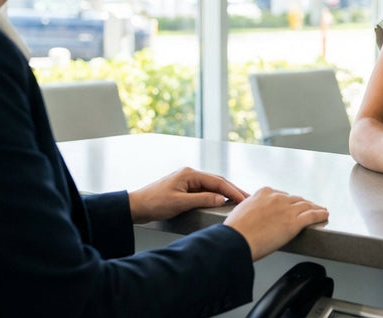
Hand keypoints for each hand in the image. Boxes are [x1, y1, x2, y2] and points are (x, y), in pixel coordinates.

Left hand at [128, 167, 248, 223]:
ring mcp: (187, 181)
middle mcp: (190, 174)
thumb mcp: (180, 203)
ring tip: (238, 200)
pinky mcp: (184, 188)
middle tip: (247, 198)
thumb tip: (221, 198)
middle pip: (217, 181)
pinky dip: (215, 195)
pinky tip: (222, 201)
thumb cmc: (153, 203)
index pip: (217, 181)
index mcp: (189, 174)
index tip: (244, 198)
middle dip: (233, 189)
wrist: (135, 207)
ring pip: (212, 185)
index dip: (232, 190)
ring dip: (225, 192)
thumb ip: (202, 199)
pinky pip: (205, 190)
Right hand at [223, 187, 328, 260]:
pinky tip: (325, 214)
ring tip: (320, 210)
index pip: (281, 195)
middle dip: (302, 204)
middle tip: (307, 207)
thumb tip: (253, 216)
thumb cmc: (235, 232)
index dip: (288, 201)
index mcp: (263, 193)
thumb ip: (251, 209)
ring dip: (314, 207)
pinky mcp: (294, 222)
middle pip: (295, 199)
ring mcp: (287, 209)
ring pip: (306, 205)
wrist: (236, 240)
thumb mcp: (241, 212)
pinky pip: (312, 215)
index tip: (290, 205)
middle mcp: (277, 198)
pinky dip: (320, 214)